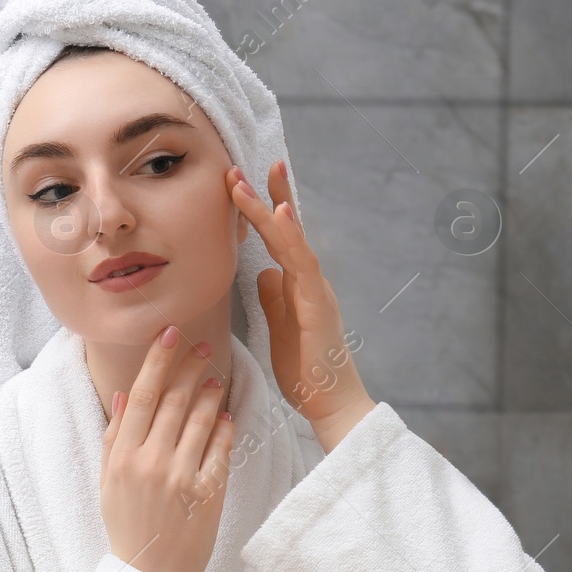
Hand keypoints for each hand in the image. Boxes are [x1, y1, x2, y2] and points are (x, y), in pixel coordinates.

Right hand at [100, 325, 235, 571]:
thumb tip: (121, 393)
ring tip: (216, 377)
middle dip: (190, 367)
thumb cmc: (127, 527)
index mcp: (122, 457)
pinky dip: (226, 428)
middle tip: (204, 346)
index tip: (169, 334)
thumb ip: (114, 437)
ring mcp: (181, 477)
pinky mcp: (208, 492)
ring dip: (211, 393)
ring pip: (201, 419)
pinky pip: (221, 449)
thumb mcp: (108, 482)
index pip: (141, 395)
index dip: (157, 360)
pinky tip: (228, 416)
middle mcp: (150, 462)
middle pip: (174, 401)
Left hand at [227, 160, 375, 451]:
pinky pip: (303, 264)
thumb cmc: (307, 372)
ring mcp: (317, 291)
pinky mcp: (319, 305)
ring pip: (292, 239)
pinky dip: (291, 237)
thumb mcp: (280, 328)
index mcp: (300, 286)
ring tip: (244, 182)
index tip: (243, 181)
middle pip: (287, 230)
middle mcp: (311, 282)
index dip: (263, 209)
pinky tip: (279, 214)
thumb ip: (274, 298)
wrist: (331, 405)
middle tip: (240, 166)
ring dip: (269, 208)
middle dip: (265, 196)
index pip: (280, 240)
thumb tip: (264, 272)